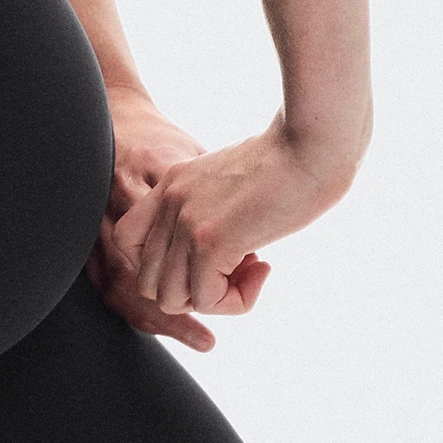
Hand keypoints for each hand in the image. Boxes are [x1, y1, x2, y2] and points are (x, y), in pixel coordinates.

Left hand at [97, 104, 362, 350]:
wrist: (314, 141)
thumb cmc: (292, 158)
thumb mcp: (234, 180)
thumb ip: (213, 208)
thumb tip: (222, 255)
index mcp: (172, 183)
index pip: (127, 240)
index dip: (163, 264)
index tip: (206, 258)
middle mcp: (169, 202)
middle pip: (150, 282)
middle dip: (194, 289)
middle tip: (238, 267)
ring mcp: (186, 222)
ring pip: (175, 299)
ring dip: (217, 299)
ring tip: (254, 268)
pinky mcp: (211, 241)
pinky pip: (208, 301)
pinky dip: (238, 300)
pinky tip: (264, 269)